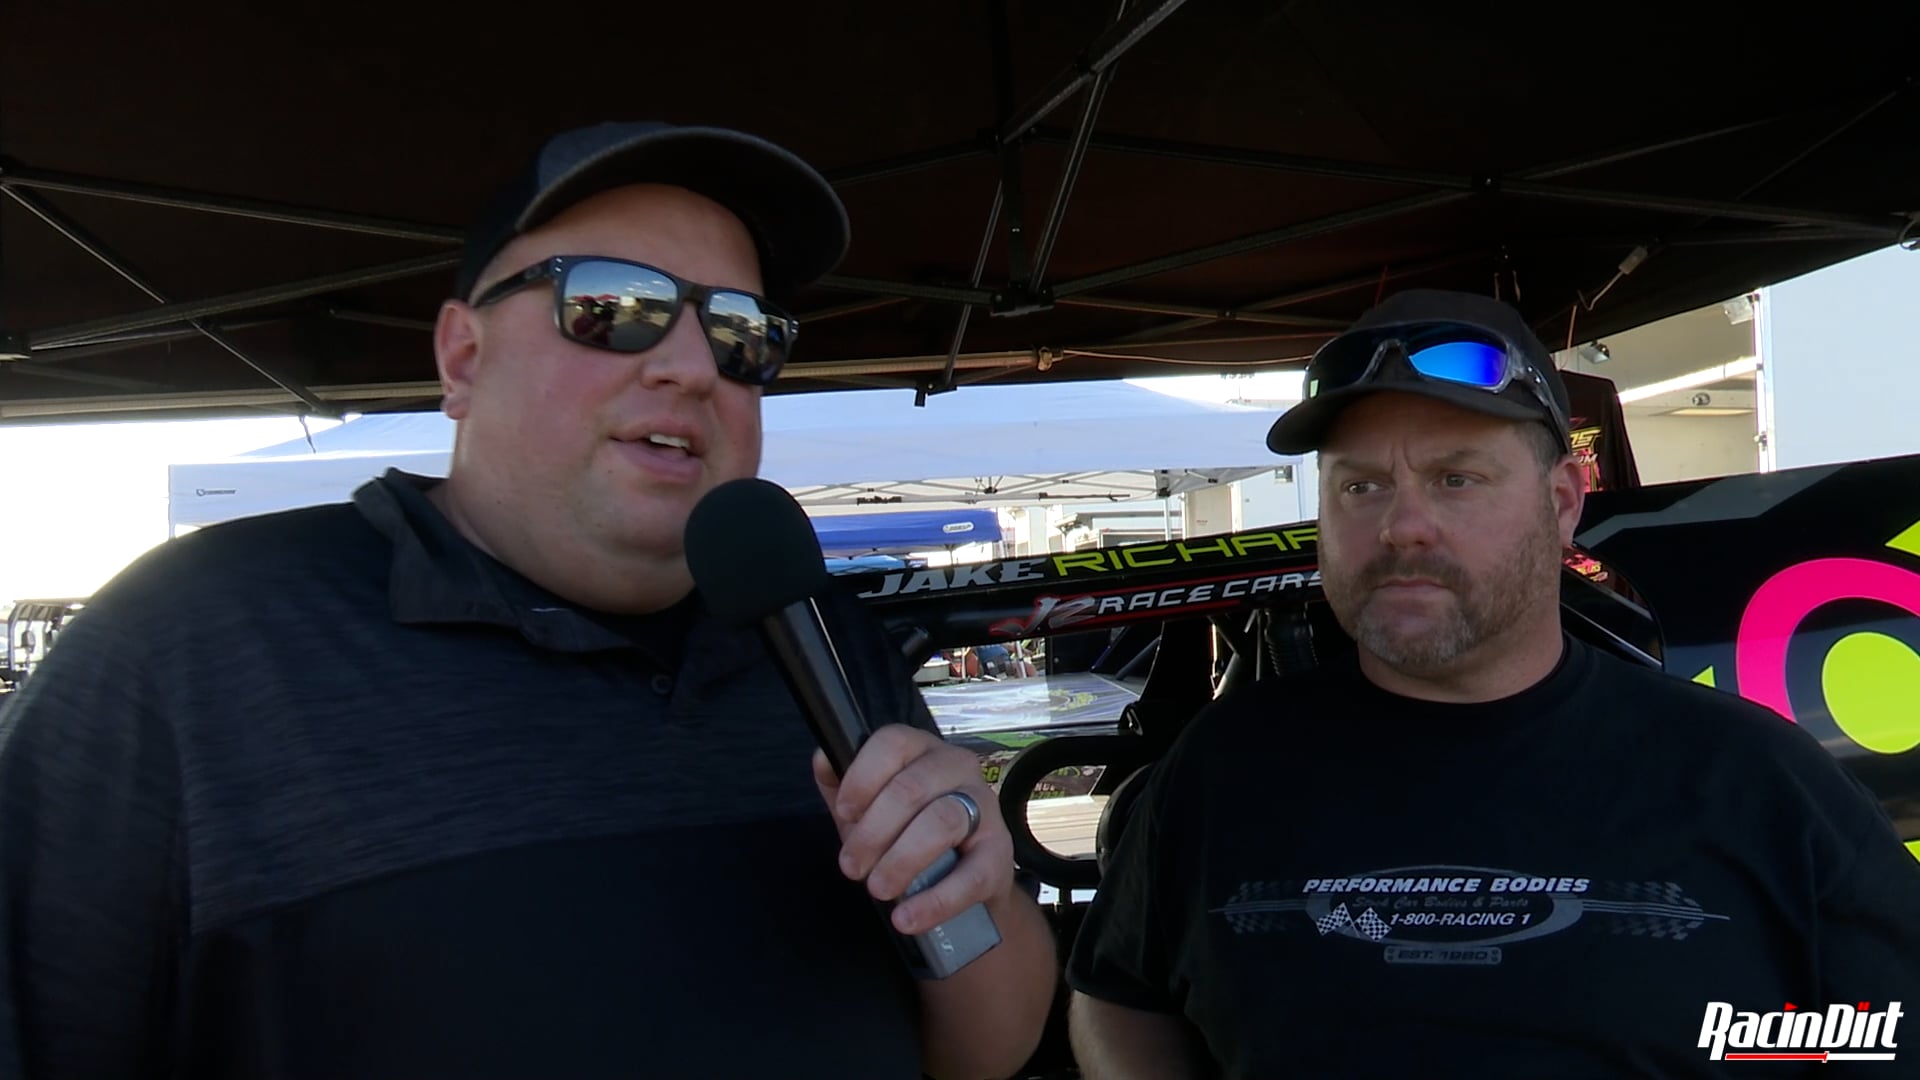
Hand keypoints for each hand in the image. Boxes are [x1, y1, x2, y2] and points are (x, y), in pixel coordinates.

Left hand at [813, 724, 1011, 935]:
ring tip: (878, 889)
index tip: (844, 811)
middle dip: (873, 832)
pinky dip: (934, 902)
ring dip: (901, 861)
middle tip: (851, 867)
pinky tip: (907, 918)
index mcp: (921, 749)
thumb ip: (841, 783)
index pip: (893, 742)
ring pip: (942, 822)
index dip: (862, 777)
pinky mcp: (999, 853)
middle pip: (911, 788)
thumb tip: (823, 760)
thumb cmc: (906, 831)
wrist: (957, 879)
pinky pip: (970, 876)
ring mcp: (984, 807)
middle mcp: (957, 767)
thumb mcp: (869, 806)